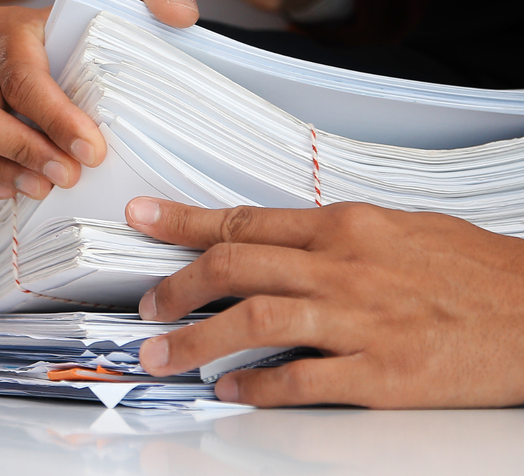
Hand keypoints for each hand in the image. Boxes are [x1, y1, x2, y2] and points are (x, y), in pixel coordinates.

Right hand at [0, 0, 199, 201]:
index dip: (54, 118)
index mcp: (11, 29)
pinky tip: (14, 192)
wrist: (84, 61)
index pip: (22, 76)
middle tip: (69, 176)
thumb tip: (175, 13)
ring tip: (43, 189)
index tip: (92, 151)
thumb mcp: (138, 5)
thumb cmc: (104, 37)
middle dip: (20, 150)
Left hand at [125, 197, 523, 407]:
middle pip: (236, 266)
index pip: (244, 220)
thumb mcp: (392, 229)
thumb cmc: (467, 267)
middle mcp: (343, 267)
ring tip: (163, 355)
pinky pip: (303, 381)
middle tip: (148, 305)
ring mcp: (361, 321)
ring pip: (256, 322)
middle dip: (179, 286)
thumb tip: (272, 246)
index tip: (144, 218)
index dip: (184, 221)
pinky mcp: (385, 376)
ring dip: (199, 341)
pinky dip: (259, 387)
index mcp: (343, 226)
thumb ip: (328, 237)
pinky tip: (233, 392)